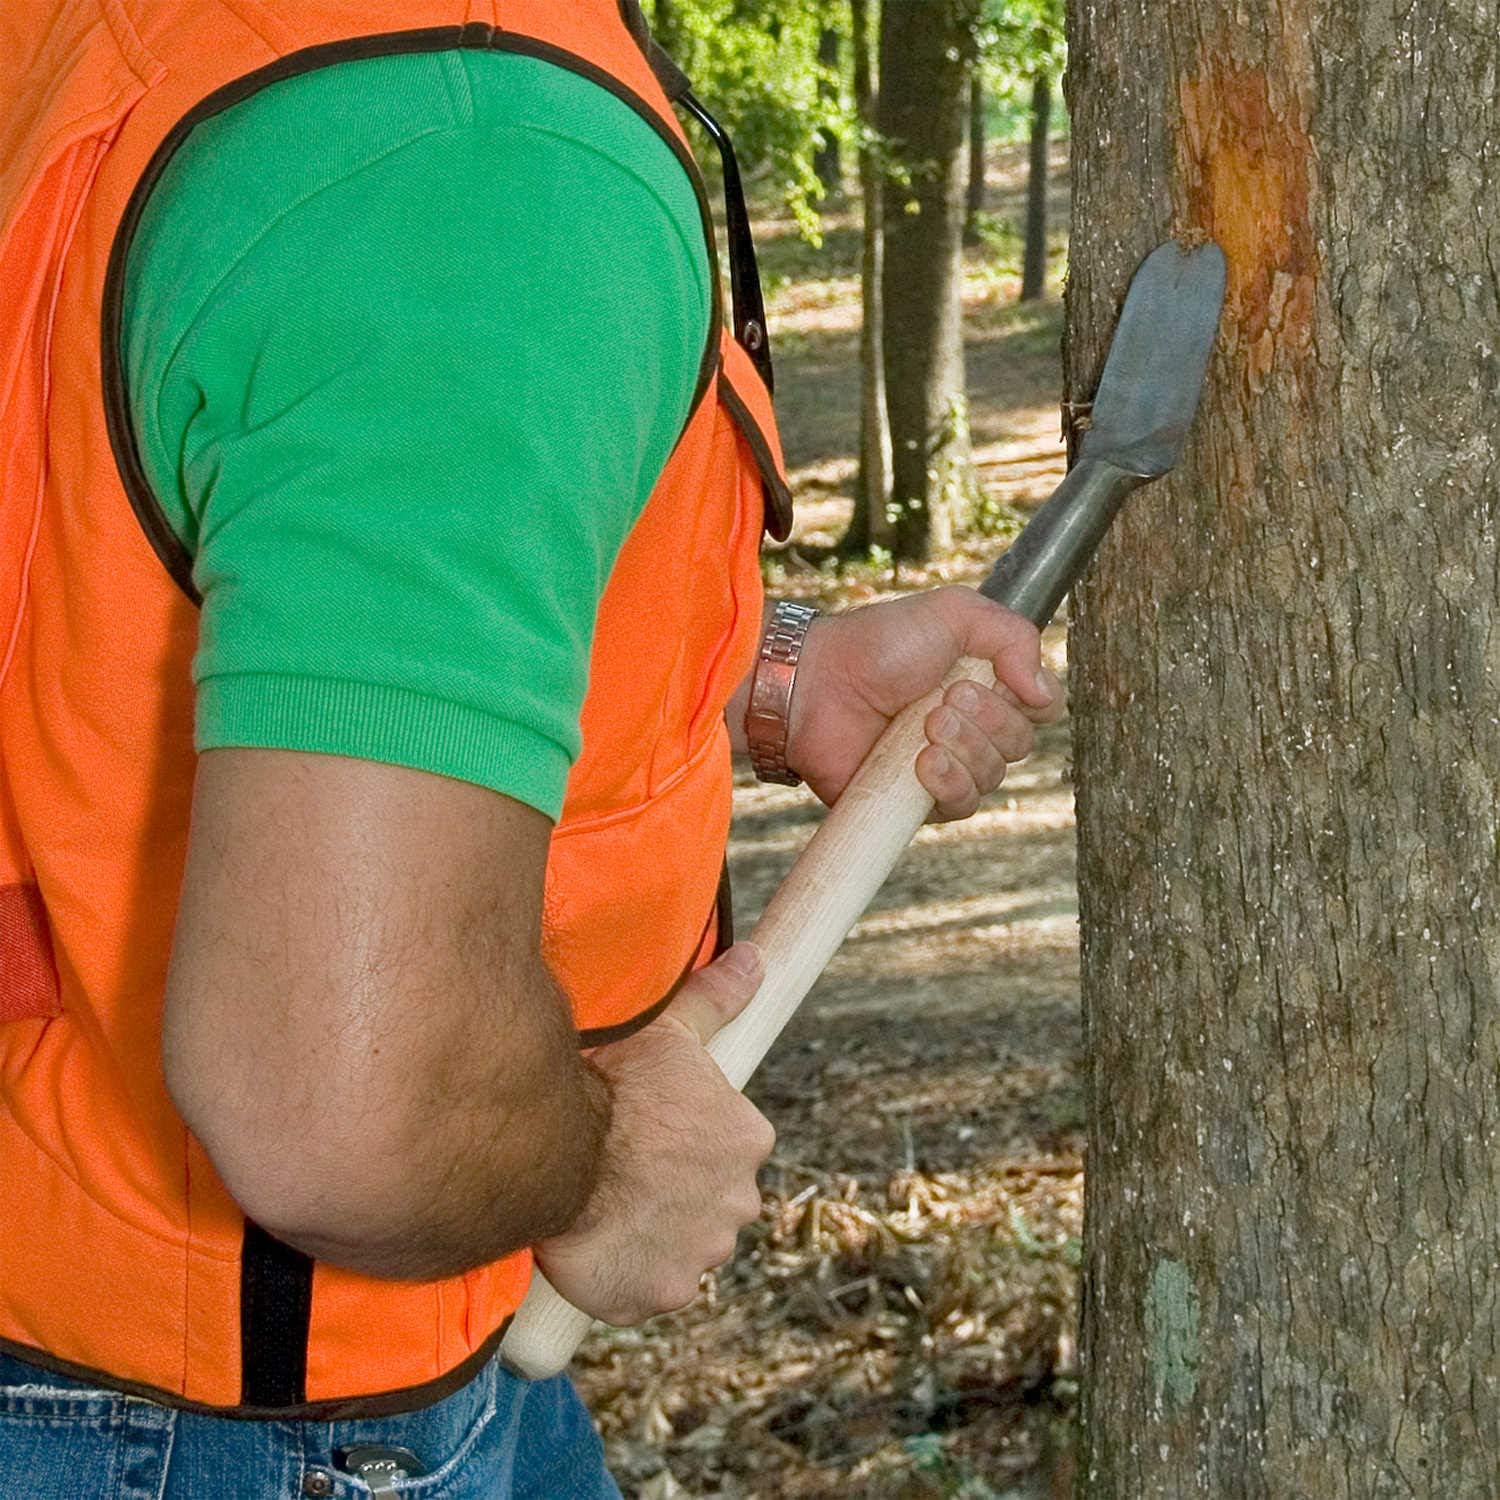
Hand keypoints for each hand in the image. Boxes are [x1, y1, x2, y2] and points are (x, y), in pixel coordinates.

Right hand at [533, 943, 773, 1325]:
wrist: (555, 1146)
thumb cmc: (612, 1081)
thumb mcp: (669, 1030)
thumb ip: (717, 999)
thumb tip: (757, 960)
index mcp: (748, 1140)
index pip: (729, 1147)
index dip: (688, 1140)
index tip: (648, 1132)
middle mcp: (739, 1202)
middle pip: (712, 1200)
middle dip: (677, 1190)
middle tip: (625, 1168)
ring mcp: (700, 1255)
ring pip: (683, 1246)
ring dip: (654, 1232)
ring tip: (606, 1203)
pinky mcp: (659, 1296)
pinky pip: (648, 1289)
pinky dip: (628, 1274)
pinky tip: (597, 1243)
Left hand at [789, 586, 1063, 819]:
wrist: (818, 684)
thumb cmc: (878, 644)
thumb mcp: (954, 613)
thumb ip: (1014, 636)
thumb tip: (1043, 693)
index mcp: (983, 683)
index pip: (1040, 707)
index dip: (1028, 699)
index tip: (995, 678)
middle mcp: (970, 726)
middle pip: (1020, 743)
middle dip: (988, 719)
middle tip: (942, 698)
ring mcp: (945, 765)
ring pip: (994, 775)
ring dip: (966, 747)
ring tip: (925, 725)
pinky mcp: (917, 799)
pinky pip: (961, 806)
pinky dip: (950, 783)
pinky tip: (923, 763)